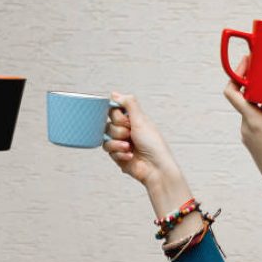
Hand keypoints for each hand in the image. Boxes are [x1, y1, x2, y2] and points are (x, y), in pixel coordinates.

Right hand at [102, 92, 200, 241]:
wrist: (155, 168)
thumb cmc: (153, 144)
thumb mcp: (142, 120)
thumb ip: (129, 104)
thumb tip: (114, 93)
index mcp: (133, 119)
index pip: (113, 110)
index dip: (117, 116)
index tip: (126, 120)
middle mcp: (126, 129)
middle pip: (108, 124)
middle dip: (119, 130)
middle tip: (131, 135)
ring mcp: (121, 142)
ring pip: (106, 137)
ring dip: (118, 143)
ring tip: (130, 147)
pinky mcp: (117, 155)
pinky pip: (108, 150)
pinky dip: (119, 153)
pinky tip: (130, 156)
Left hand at [224, 56, 261, 204]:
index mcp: (252, 120)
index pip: (232, 92)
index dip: (236, 74)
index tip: (248, 62)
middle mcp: (245, 127)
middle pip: (245, 98)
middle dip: (258, 85)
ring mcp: (248, 136)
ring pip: (252, 110)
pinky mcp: (253, 143)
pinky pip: (256, 122)